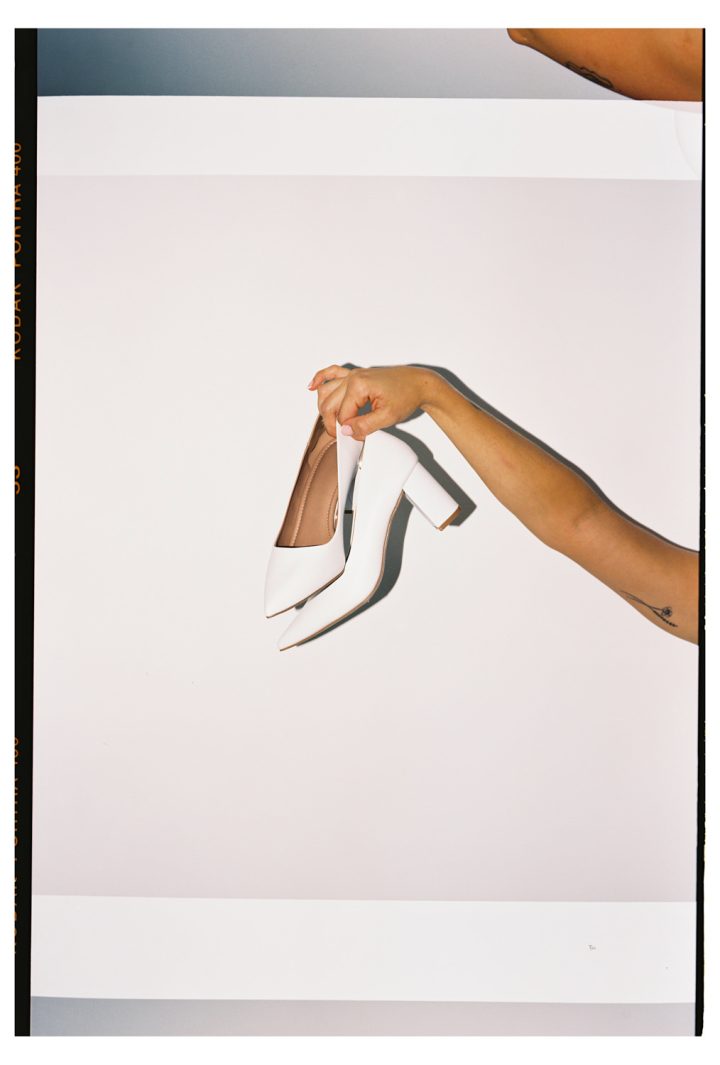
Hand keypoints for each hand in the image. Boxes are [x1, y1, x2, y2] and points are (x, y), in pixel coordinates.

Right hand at [307, 365, 441, 439]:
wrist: (419, 383)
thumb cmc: (407, 395)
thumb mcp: (387, 416)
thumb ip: (365, 425)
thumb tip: (347, 431)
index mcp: (359, 385)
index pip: (342, 414)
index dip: (348, 430)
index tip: (359, 437)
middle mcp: (352, 377)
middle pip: (329, 404)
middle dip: (333, 423)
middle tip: (343, 436)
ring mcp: (353, 374)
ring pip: (326, 391)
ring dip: (323, 408)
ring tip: (331, 423)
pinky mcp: (356, 374)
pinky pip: (332, 373)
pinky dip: (320, 378)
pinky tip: (311, 387)